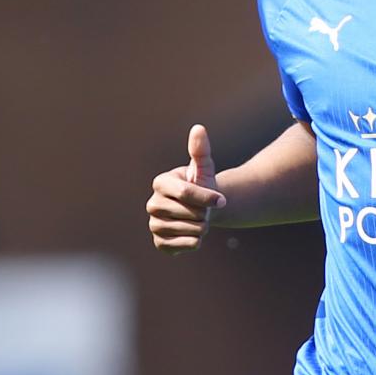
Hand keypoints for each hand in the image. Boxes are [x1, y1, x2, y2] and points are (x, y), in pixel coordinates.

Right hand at [146, 124, 224, 250]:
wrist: (202, 209)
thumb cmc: (202, 185)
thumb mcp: (204, 167)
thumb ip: (201, 150)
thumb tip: (199, 129)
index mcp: (160, 183)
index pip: (186, 193)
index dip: (208, 198)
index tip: (223, 200)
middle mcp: (152, 204)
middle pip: (191, 213)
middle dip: (205, 213)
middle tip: (203, 209)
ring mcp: (154, 225)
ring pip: (191, 230)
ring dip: (203, 227)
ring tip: (198, 219)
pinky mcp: (160, 243)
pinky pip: (185, 246)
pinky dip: (196, 241)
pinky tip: (194, 233)